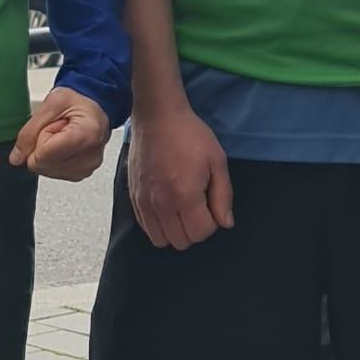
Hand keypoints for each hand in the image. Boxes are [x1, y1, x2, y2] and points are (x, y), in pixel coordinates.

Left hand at [9, 86, 109, 181]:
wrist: (95, 104)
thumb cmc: (78, 100)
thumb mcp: (51, 104)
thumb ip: (29, 131)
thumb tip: (16, 158)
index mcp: (86, 135)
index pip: (43, 155)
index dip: (41, 137)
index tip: (55, 124)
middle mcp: (91, 156)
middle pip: (43, 165)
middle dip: (43, 146)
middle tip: (59, 129)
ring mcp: (88, 167)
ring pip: (46, 172)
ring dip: (49, 153)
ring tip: (63, 136)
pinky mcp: (83, 173)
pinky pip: (54, 174)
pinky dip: (55, 160)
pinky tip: (66, 146)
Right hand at [126, 99, 232, 248]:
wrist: (157, 117)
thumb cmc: (191, 135)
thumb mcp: (217, 160)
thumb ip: (223, 195)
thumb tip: (225, 223)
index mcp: (185, 195)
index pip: (201, 233)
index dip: (212, 223)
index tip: (211, 204)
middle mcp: (162, 205)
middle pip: (181, 242)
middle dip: (194, 229)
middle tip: (199, 206)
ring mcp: (144, 203)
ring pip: (161, 240)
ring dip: (175, 231)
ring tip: (182, 208)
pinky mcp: (133, 198)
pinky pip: (146, 229)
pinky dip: (159, 225)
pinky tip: (167, 205)